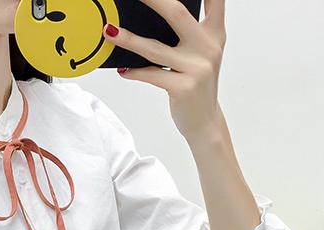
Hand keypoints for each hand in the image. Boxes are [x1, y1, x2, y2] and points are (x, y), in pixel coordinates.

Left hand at [103, 0, 226, 139]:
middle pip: (177, 14)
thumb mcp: (199, 55)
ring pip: (156, 48)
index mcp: (214, 34)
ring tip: (109, 31)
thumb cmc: (196, 85)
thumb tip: (153, 15)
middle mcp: (208, 47)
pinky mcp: (184, 88)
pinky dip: (135, 71)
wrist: (205, 123)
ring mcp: (197, 68)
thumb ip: (187, 33)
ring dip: (129, 39)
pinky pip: (152, 74)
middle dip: (152, 0)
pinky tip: (123, 69)